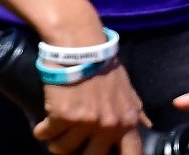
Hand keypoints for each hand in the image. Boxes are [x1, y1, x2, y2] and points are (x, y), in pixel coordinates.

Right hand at [34, 63, 149, 154]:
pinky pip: (46, 135)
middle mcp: (109, 126)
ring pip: (64, 150)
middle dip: (80, 154)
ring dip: (57, 145)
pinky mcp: (62, 116)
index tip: (103, 154)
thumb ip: (137, 111)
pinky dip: (41, 132)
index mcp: (128, 122)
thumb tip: (147, 126)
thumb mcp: (128, 89)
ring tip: (54, 138)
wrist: (79, 44)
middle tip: (73, 147)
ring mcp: (86, 123)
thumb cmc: (104, 65)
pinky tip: (41, 127)